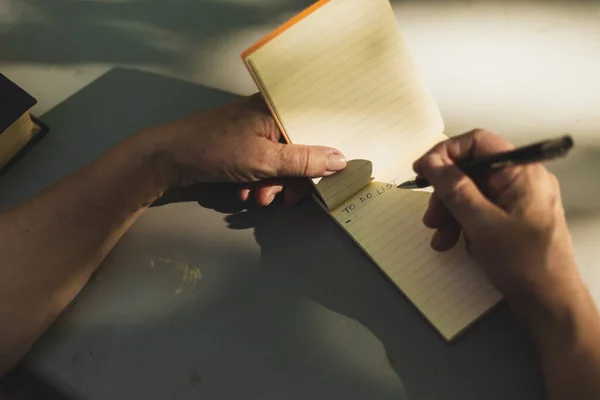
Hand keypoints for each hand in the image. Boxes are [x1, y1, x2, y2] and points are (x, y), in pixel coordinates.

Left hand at [143, 94, 346, 205]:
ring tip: (256, 196)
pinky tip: (244, 191)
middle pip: (299, 152)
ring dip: (272, 186)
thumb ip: (303, 162)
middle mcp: (269, 116)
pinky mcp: (243, 146)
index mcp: (277, 108)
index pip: (314, 132)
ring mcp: (255, 132)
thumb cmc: (214, 149)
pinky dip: (258, 182)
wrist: (168, 158)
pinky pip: (263, 167)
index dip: (322, 158)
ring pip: (280, 163)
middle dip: (291, 180)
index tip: (325, 181)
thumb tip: (340, 160)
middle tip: (285, 198)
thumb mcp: (264, 160)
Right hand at [413, 129, 580, 303]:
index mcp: (523, 173)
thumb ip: (454, 188)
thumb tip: (433, 162)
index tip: (423, 169)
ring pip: (473, 193)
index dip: (446, 153)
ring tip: (440, 237)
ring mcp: (519, 201)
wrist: (550, 305)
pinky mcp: (513, 219)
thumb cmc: (524, 264)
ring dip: (451, 212)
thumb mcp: (481, 223)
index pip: (479, 143)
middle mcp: (523, 181)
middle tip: (431, 215)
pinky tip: (455, 243)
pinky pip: (481, 210)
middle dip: (446, 192)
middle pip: (472, 171)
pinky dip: (463, 224)